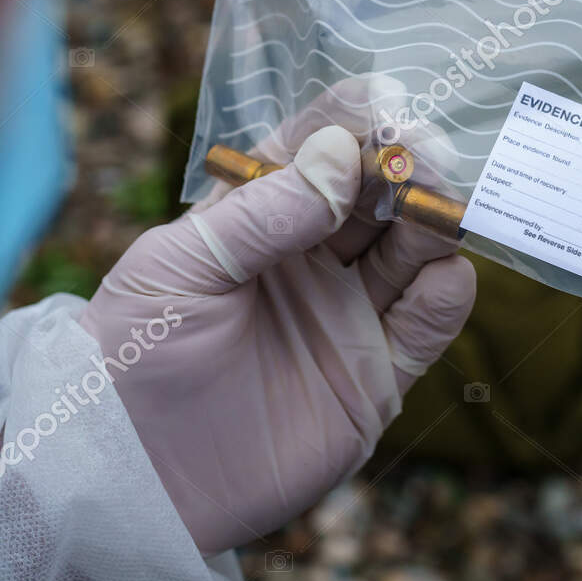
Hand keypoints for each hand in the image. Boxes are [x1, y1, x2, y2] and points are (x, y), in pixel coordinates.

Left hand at [79, 119, 474, 554]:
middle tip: (427, 153)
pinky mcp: (375, 377)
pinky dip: (447, 294)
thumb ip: (263, 214)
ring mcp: (346, 314)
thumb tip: (341, 152)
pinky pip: (427, 324)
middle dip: (406, 165)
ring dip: (433, 220)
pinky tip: (444, 274)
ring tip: (439, 208)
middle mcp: (309, 258)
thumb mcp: (181, 268)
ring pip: (411, 249)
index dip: (351, 121)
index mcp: (255, 217)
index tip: (384, 103)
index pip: (314, 149)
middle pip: (376, 193)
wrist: (134, 477)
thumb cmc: (134, 356)